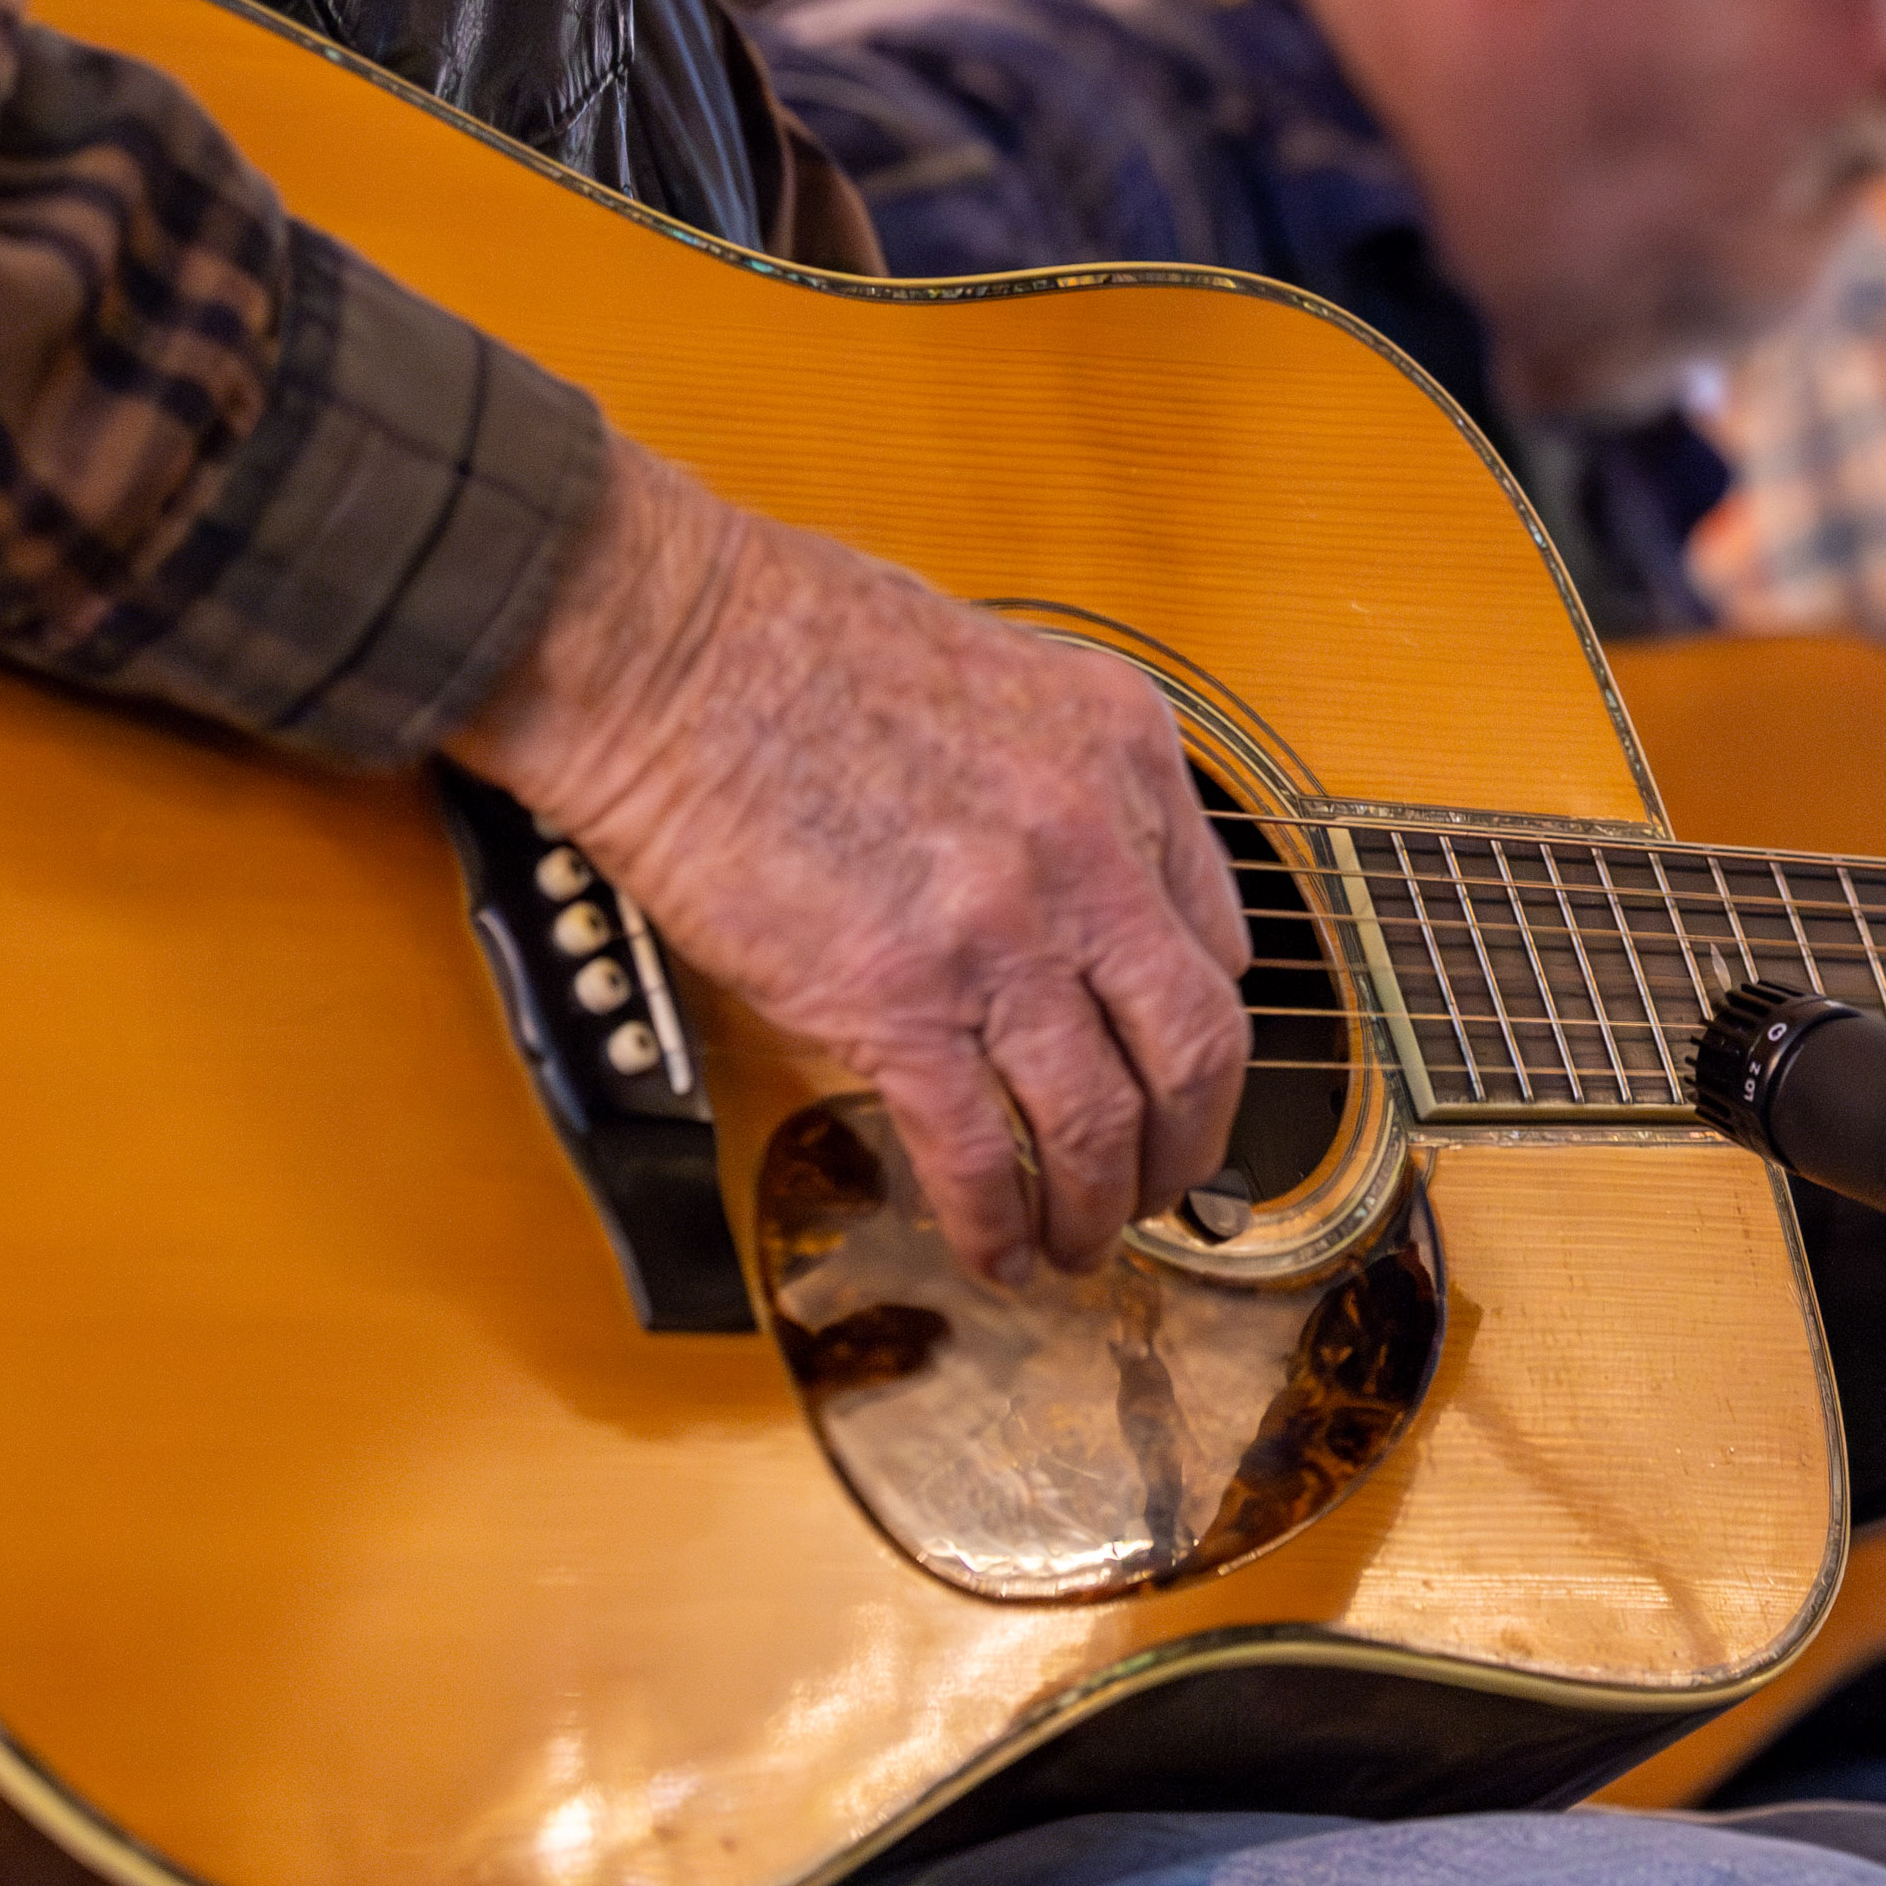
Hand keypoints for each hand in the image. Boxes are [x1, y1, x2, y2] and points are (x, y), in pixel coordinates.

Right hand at [463, 435, 1252, 1283]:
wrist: (668, 646)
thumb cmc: (790, 636)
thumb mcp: (997, 672)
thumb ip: (1058, 780)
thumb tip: (1076, 883)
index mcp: (1124, 751)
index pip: (1218, 930)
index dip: (1202, 1026)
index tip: (1178, 1070)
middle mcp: (1090, 845)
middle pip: (1196, 1044)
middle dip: (1189, 1143)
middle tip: (1161, 1187)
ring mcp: (1000, 930)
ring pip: (1101, 1119)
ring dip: (1099, 1205)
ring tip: (1078, 1242)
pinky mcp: (895, 1000)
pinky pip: (980, 1150)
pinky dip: (997, 1221)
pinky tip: (993, 1249)